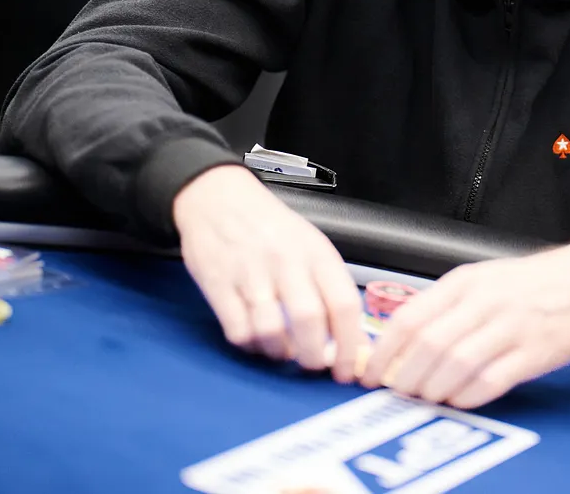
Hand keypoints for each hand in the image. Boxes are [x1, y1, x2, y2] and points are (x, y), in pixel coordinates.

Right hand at [172, 165, 365, 381]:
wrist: (218, 198)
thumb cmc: (271, 227)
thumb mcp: (310, 244)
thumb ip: (329, 287)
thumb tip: (350, 341)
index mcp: (315, 252)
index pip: (344, 303)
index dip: (350, 345)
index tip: (348, 370)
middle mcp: (285, 261)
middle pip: (309, 320)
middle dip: (314, 356)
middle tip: (314, 365)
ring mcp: (250, 273)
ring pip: (270, 330)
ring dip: (279, 353)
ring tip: (283, 351)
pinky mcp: (218, 284)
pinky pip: (238, 330)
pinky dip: (250, 345)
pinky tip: (256, 340)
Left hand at [360, 236, 569, 408]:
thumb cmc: (532, 282)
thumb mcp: (483, 278)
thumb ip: (446, 304)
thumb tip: (401, 339)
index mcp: (465, 282)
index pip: (410, 318)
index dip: (383, 352)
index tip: (370, 374)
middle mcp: (485, 302)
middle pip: (428, 346)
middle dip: (406, 378)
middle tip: (399, 393)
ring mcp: (511, 328)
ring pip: (456, 365)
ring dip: (434, 390)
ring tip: (428, 398)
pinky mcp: (535, 353)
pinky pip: (491, 381)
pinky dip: (468, 396)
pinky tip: (460, 400)